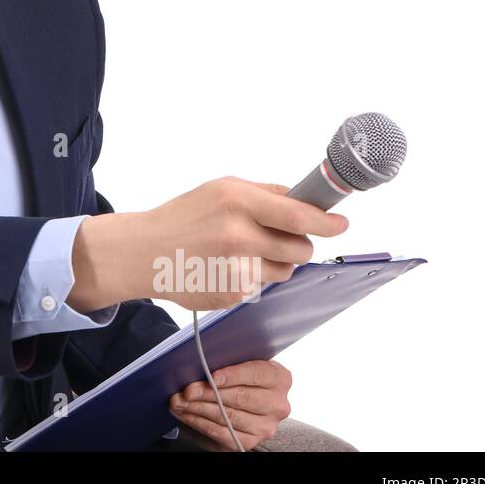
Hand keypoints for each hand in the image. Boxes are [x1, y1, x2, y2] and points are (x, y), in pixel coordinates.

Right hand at [68, 178, 347, 313]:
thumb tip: (306, 201)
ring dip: (276, 263)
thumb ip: (264, 193)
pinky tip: (225, 268)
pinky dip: (253, 278)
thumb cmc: (183, 218)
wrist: (143, 252)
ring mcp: (236, 268)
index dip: (327, 222)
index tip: (341, 223)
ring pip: (286, 271)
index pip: (299, 215)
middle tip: (280, 238)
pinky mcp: (233, 294)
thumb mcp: (219, 189)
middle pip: (301, 248)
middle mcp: (238, 235)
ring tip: (243, 253)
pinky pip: (263, 287)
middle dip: (298, 244)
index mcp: (236, 201)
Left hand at [168, 358, 291, 450]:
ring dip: (198, 408)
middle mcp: (277, 404)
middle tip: (187, 389)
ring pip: (228, 416)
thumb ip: (229, 359)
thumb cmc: (241, 375)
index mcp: (279, 378)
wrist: (250, 401)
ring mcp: (265, 426)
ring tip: (179, 401)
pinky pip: (221, 433)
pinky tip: (185, 414)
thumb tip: (202, 360)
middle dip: (208, 393)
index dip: (233, 375)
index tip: (212, 376)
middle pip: (240, 398)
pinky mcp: (250, 441)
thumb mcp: (242, 361)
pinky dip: (199, 422)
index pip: (256, 373)